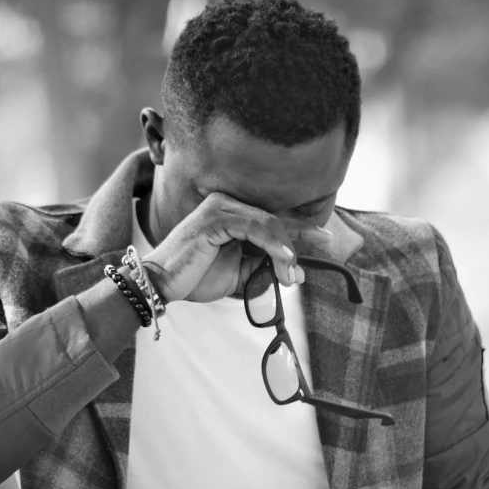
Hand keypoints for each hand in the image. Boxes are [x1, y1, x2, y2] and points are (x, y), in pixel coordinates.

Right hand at [142, 192, 333, 302]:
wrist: (162, 284)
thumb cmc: (196, 278)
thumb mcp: (239, 274)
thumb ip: (263, 268)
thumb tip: (295, 271)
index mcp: (233, 214)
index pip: (274, 219)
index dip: (302, 228)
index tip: (326, 238)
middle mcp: (227, 203)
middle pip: (275, 220)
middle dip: (295, 246)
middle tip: (299, 274)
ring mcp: (220, 207)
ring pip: (268, 223)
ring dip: (284, 251)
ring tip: (289, 274)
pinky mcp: (215, 217)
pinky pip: (254, 226)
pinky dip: (272, 243)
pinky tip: (283, 258)